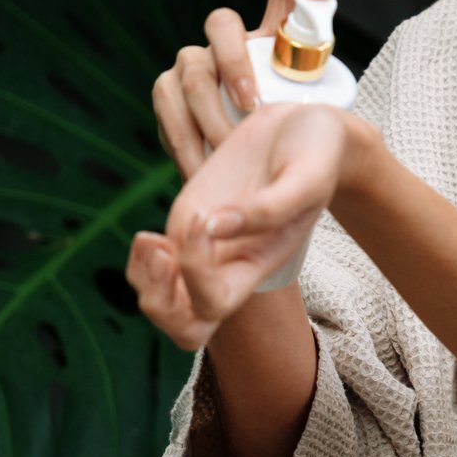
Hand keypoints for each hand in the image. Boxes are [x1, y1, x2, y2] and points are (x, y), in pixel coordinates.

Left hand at [126, 102, 354, 348]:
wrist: (307, 129)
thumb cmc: (316, 155)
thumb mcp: (307, 176)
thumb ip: (270, 207)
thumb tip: (212, 227)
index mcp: (259, 264)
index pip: (213, 302)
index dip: (195, 271)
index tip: (205, 216)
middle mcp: (229, 264)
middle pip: (185, 327)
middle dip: (160, 303)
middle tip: (162, 254)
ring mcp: (204, 247)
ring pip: (160, 300)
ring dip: (144, 281)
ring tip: (150, 243)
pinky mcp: (188, 222)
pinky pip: (152, 266)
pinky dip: (140, 260)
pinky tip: (147, 238)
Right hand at [150, 0, 335, 176]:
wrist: (254, 168)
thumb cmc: (288, 137)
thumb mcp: (315, 116)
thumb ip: (326, 98)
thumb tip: (338, 98)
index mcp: (272, 35)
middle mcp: (227, 40)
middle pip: (221, 25)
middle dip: (235, 65)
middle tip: (254, 107)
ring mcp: (192, 64)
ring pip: (189, 71)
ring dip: (208, 112)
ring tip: (229, 147)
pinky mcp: (168, 95)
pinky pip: (168, 109)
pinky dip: (187, 141)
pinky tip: (204, 170)